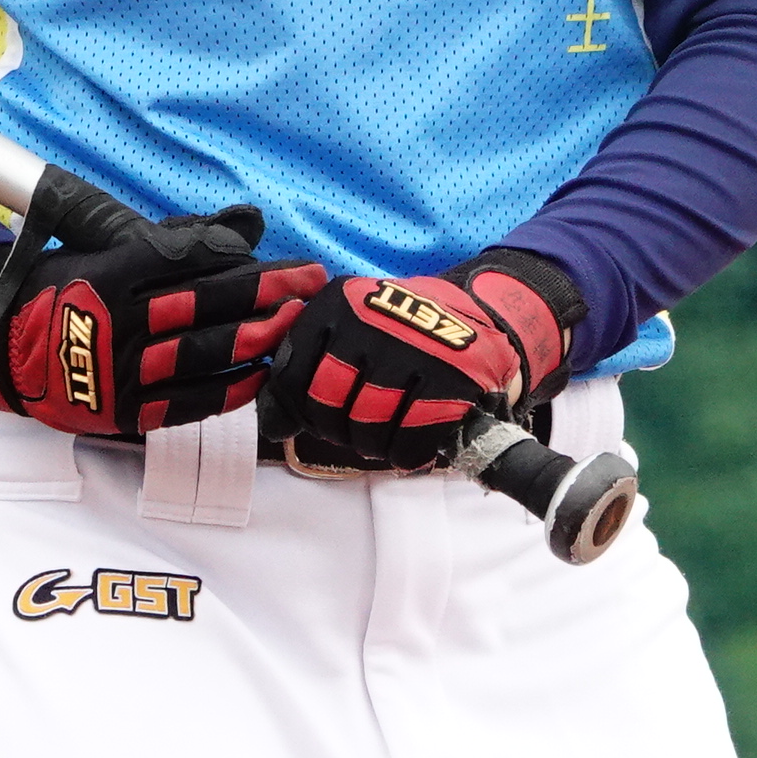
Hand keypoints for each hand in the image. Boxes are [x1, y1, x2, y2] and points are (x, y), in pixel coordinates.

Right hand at [0, 203, 324, 438]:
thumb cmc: (59, 290)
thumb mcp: (102, 250)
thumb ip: (177, 238)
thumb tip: (247, 222)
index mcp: (106, 274)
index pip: (185, 261)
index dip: (238, 259)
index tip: (278, 258)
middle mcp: (115, 323)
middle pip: (204, 305)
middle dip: (265, 293)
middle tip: (309, 283)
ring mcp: (119, 372)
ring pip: (200, 354)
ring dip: (255, 339)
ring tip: (293, 325)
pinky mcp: (122, 412)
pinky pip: (185, 403)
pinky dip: (227, 390)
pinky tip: (259, 375)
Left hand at [259, 248, 581, 471]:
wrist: (484, 316)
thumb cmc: (403, 336)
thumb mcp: (349, 334)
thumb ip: (304, 373)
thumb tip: (272, 427)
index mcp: (336, 303)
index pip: (291, 379)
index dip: (303, 411)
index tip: (325, 413)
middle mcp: (371, 321)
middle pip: (327, 408)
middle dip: (341, 429)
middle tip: (362, 424)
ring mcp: (413, 350)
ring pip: (367, 429)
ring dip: (376, 444)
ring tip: (390, 429)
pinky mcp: (452, 382)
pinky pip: (410, 442)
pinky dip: (408, 454)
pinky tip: (415, 440)